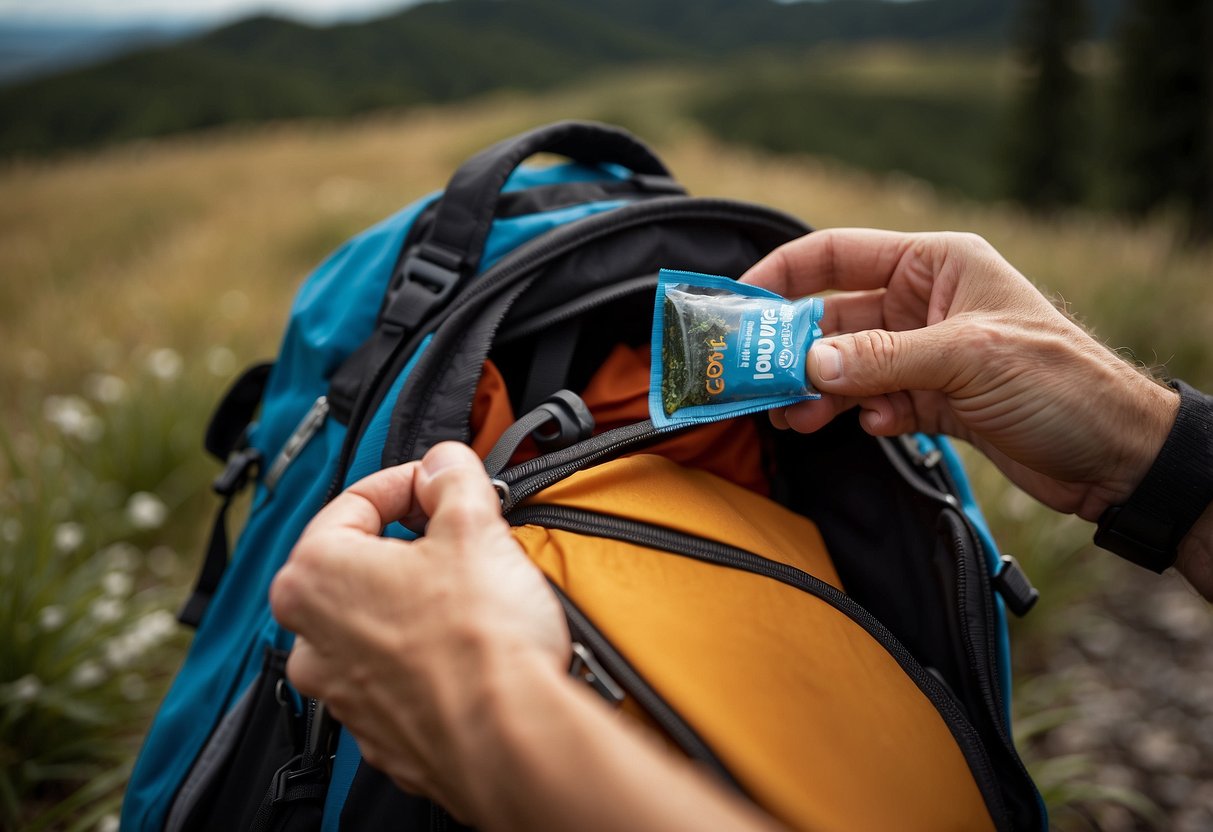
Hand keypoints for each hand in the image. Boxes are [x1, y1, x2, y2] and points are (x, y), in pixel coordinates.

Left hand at [269, 442, 569, 818]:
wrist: (508, 740)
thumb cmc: (479, 642)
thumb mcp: (473, 525)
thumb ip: (452, 477)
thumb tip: (443, 463)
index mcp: (313, 576)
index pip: (355, 502)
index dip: (410, 482)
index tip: (443, 484)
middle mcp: (311, 637)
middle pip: (360, 562)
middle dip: (413, 543)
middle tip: (464, 535)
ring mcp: (341, 692)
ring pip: (377, 619)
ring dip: (418, 598)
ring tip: (473, 593)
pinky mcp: (379, 730)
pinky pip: (396, 672)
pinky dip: (427, 652)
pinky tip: (470, 646)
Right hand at [742, 228, 1178, 521]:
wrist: (1116, 456)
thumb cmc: (1062, 382)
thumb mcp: (968, 358)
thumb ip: (883, 360)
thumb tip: (807, 366)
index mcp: (935, 264)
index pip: (838, 254)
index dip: (783, 274)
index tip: (738, 302)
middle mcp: (924, 303)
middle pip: (834, 318)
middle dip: (795, 350)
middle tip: (757, 381)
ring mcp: (926, 353)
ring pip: (848, 367)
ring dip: (821, 392)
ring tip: (796, 419)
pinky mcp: (932, 399)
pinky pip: (874, 402)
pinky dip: (865, 416)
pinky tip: (876, 428)